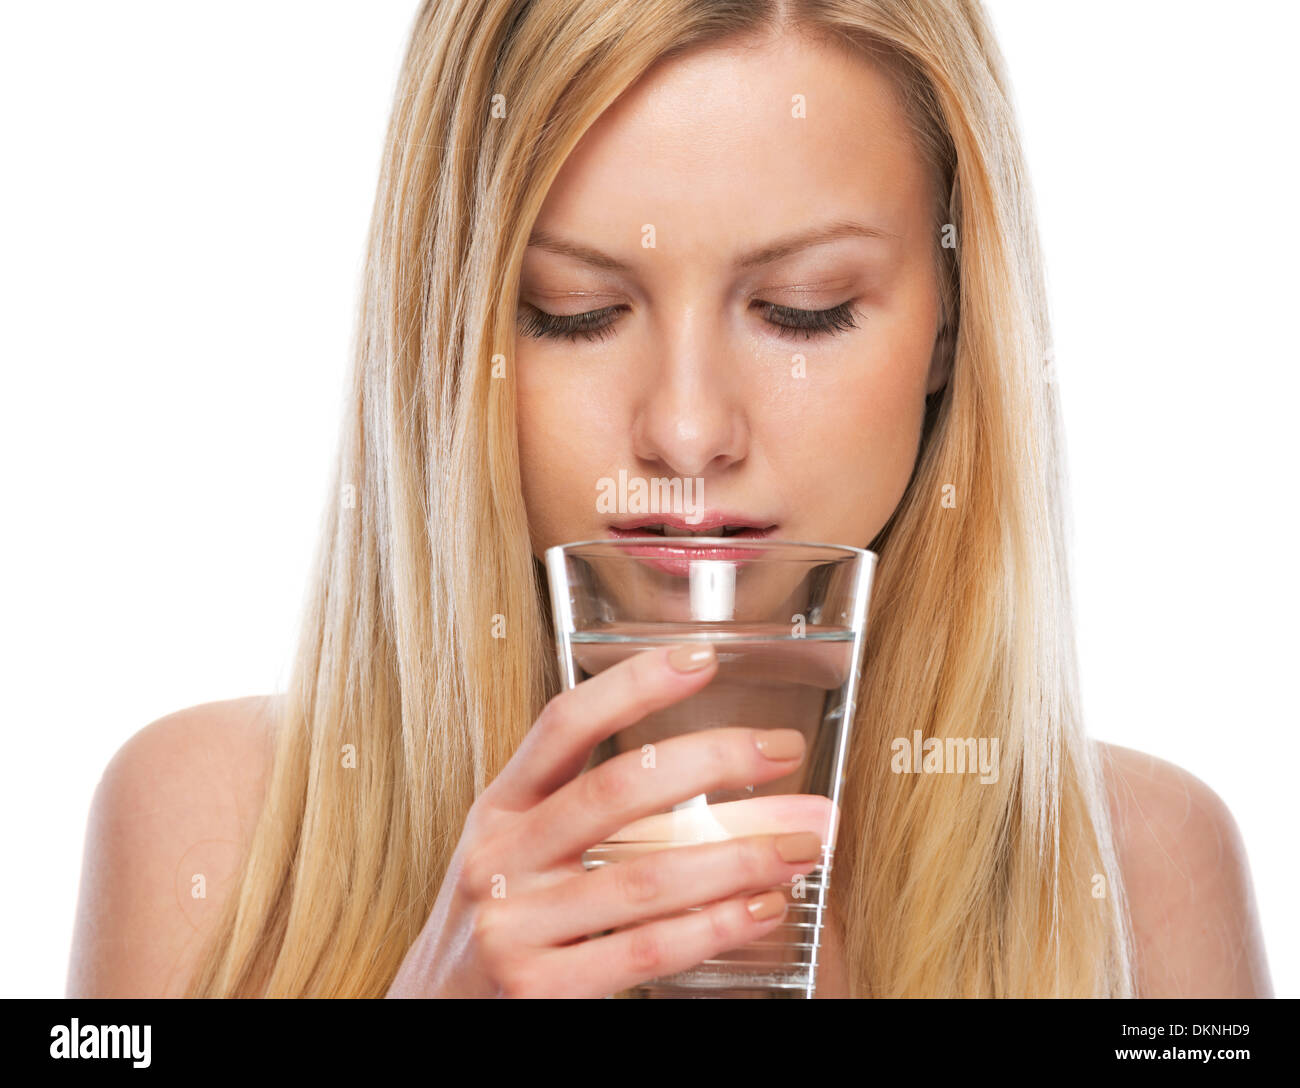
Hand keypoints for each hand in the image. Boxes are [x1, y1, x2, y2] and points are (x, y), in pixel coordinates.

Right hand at [385, 642, 826, 996]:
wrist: (433, 1015)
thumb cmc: (498, 921)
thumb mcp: (522, 853)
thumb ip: (596, 818)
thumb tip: (724, 785)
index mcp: (499, 809)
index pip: (564, 724)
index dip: (633, 684)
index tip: (701, 658)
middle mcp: (501, 858)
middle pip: (616, 788)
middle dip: (712, 761)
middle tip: (780, 749)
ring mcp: (514, 925)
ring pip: (647, 876)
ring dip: (739, 855)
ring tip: (800, 842)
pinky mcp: (539, 989)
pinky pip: (646, 949)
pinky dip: (717, 926)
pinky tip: (762, 908)